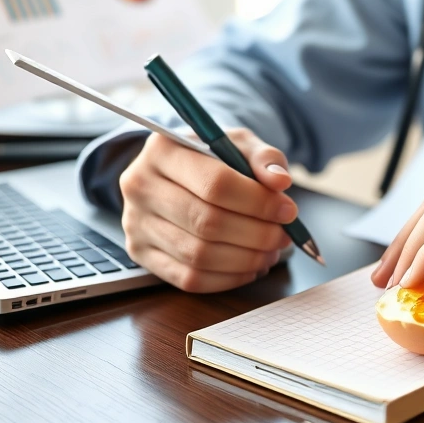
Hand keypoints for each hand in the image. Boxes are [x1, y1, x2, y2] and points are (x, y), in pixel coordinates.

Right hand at [119, 128, 296, 292]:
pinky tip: (249, 267)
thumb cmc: (212, 157)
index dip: (258, 202)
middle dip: (256, 234)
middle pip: (207, 222)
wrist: (176, 172)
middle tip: (284, 236)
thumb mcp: (239, 144)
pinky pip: (189, 278)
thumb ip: (264, 158)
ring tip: (270, 251)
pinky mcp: (140, 253)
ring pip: (199, 255)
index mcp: (163, 149)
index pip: (215, 184)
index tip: (288, 211)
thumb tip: (280, 181)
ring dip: (246, 259)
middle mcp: (140, 185)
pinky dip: (228, 278)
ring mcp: (135, 223)